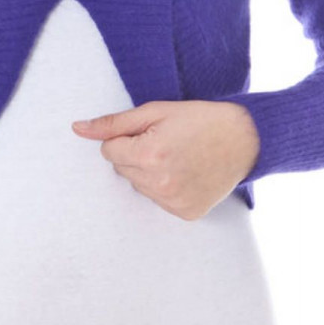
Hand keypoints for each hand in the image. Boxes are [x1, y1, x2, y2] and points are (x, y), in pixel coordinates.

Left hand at [70, 100, 260, 219]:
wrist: (245, 138)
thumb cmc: (201, 119)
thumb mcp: (155, 111)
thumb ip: (113, 123)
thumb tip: (78, 129)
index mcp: (149, 155)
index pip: (109, 151)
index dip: (126, 138)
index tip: (151, 132)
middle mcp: (159, 183)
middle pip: (122, 170)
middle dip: (136, 155)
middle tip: (166, 143)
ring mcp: (174, 202)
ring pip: (139, 186)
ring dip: (150, 173)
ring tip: (178, 157)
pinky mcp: (186, 213)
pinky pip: (159, 200)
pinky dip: (167, 187)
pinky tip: (186, 173)